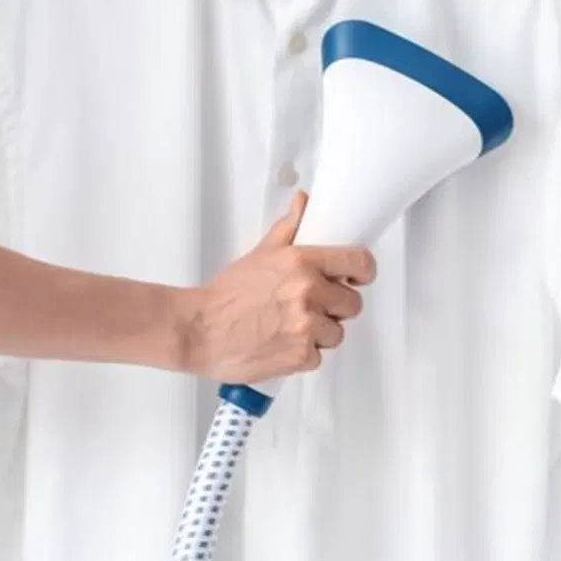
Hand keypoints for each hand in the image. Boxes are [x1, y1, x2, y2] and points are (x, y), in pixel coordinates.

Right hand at [180, 192, 374, 382]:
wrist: (197, 330)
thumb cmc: (224, 296)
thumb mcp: (260, 255)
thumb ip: (288, 229)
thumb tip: (304, 202)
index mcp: (301, 263)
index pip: (360, 262)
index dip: (363, 272)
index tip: (358, 277)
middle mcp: (308, 292)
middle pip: (353, 303)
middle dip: (335, 307)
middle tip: (310, 307)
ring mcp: (306, 326)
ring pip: (337, 333)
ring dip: (319, 334)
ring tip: (289, 327)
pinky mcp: (300, 355)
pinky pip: (319, 357)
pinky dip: (302, 355)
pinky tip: (280, 344)